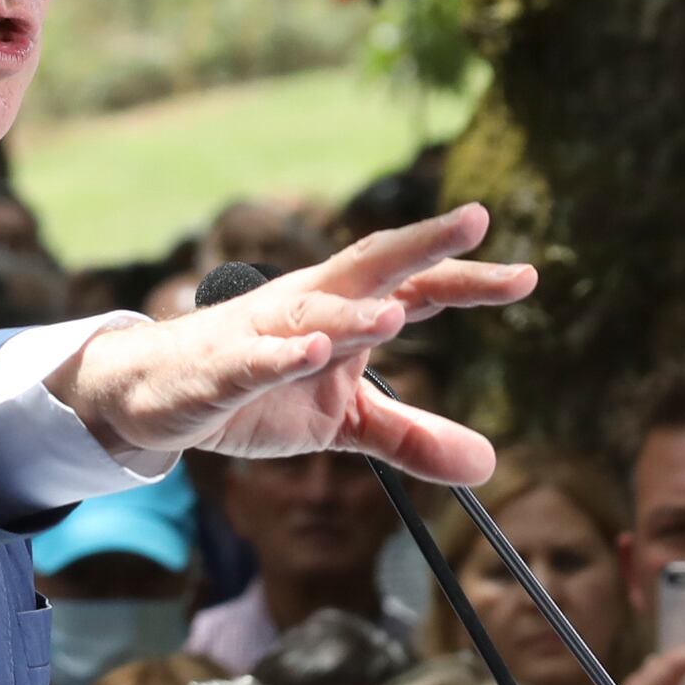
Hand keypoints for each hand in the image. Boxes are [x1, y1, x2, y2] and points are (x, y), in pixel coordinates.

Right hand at [46, 208, 536, 484]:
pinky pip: (252, 360)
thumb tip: (488, 465)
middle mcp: (307, 305)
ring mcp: (261, 335)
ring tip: (399, 315)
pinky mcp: (219, 370)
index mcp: (343, 310)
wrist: (155, 393)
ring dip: (354, 313)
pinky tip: (310, 353)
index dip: (468, 278)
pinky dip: (280, 355)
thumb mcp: (344, 420)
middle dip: (420, 244)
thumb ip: (412, 436)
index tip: (528, 276)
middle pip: (370, 267)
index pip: (415, 286)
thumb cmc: (256, 391)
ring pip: (313, 314)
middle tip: (473, 219)